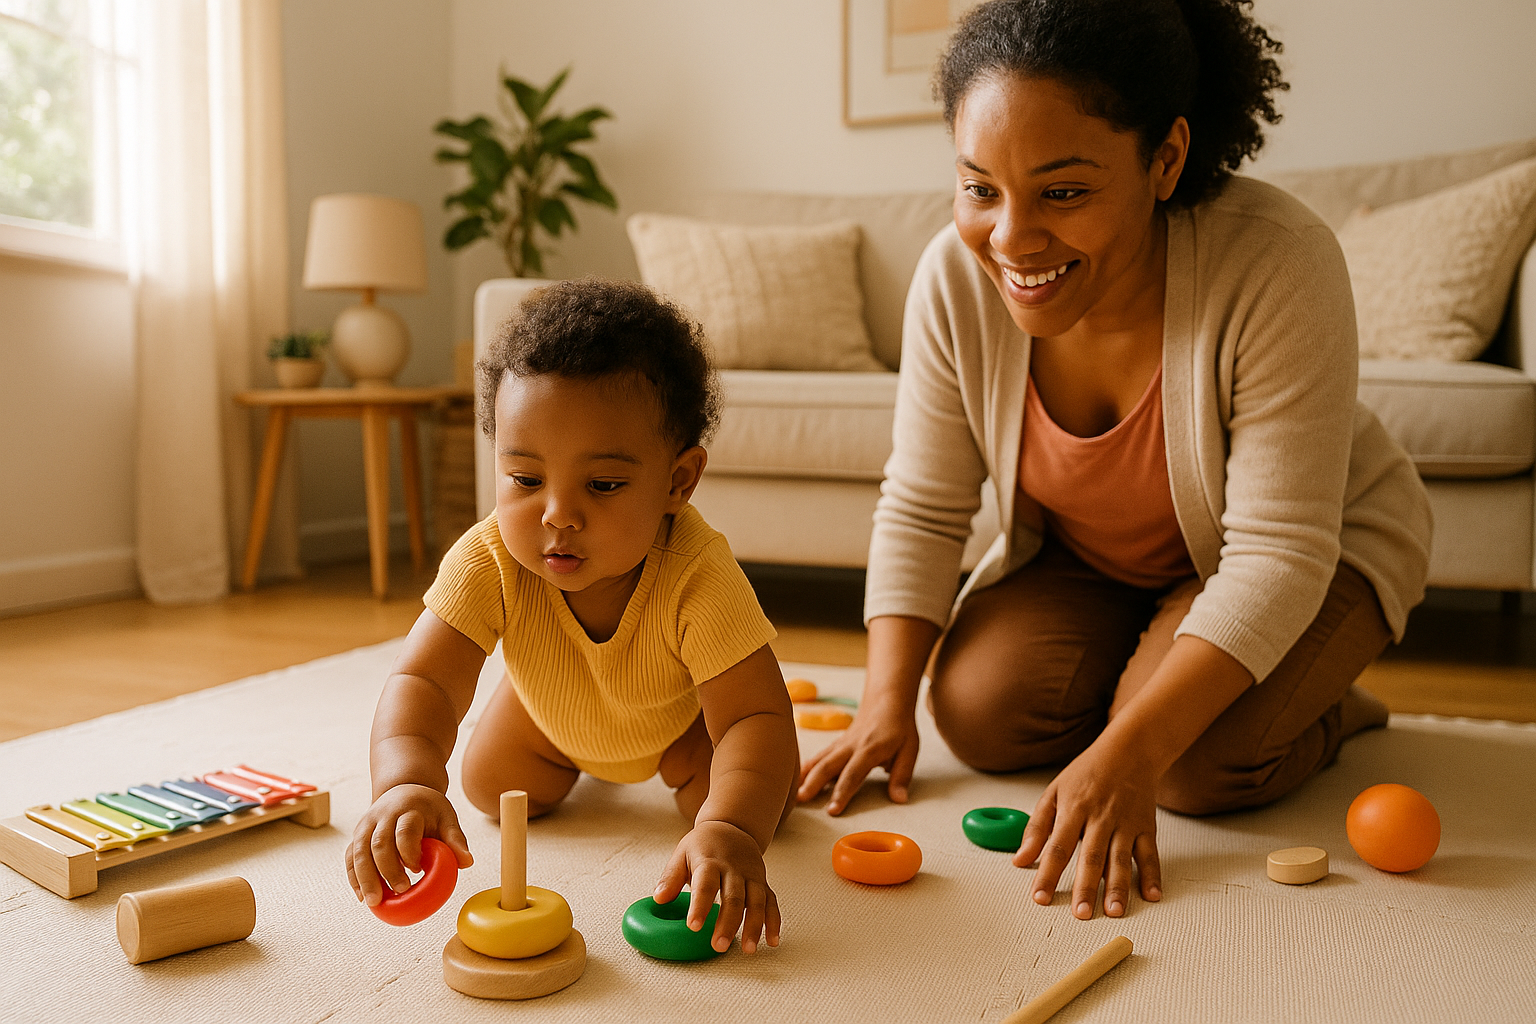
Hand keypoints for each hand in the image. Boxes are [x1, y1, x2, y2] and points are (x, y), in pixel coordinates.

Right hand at [346, 783, 473, 905]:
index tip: (418, 870)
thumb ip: (456, 839)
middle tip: (400, 891)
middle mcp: (383, 815)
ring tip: (374, 902)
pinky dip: (354, 877)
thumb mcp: (446, 817)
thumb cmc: (428, 810)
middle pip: (379, 843)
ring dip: (365, 878)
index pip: (405, 831)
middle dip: (387, 870)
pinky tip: (362, 897)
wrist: (404, 789)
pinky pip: (351, 857)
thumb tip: (467, 863)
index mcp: (409, 809)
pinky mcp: (357, 835)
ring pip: (359, 851)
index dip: (409, 852)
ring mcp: (366, 825)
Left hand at [654, 820, 779, 953]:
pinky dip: (773, 922)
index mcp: (710, 862)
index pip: (705, 884)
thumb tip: (658, 899)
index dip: (700, 906)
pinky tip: (772, 941)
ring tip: (748, 949)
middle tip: (718, 946)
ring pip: (756, 901)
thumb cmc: (703, 845)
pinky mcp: (762, 882)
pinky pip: (771, 902)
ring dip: (754, 926)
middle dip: (728, 923)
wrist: (731, 826)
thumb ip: (670, 877)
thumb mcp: (681, 854)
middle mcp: (733, 869)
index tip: (694, 926)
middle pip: (734, 897)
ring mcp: (751, 876)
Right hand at [797, 702, 919, 814]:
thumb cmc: (900, 727)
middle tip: (800, 800)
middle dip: (813, 784)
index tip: (832, 810)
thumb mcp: (910, 750)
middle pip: (828, 765)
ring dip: (804, 775)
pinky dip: (805, 767)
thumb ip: (902, 775)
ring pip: (819, 759)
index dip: (842, 792)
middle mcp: (851, 745)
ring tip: (791, 792)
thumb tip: (899, 799)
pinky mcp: (837, 743)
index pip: (853, 774)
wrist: (887, 699)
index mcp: (870, 749)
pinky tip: (794, 778)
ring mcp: (841, 743)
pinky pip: (819, 755)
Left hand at [1012, 739, 1161, 919]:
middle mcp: (1101, 817)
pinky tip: (1152, 896)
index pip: (1058, 846)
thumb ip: (1037, 827)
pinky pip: (1149, 854)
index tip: (1039, 898)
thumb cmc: (1087, 773)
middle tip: (1081, 914)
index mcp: (1074, 808)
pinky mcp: (1146, 827)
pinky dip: (1152, 875)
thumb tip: (1019, 860)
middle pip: (1091, 856)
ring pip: (1121, 859)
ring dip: (1118, 887)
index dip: (1047, 873)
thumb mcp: (1054, 792)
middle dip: (1086, 887)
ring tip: (1113, 912)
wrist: (1129, 751)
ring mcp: (1126, 823)